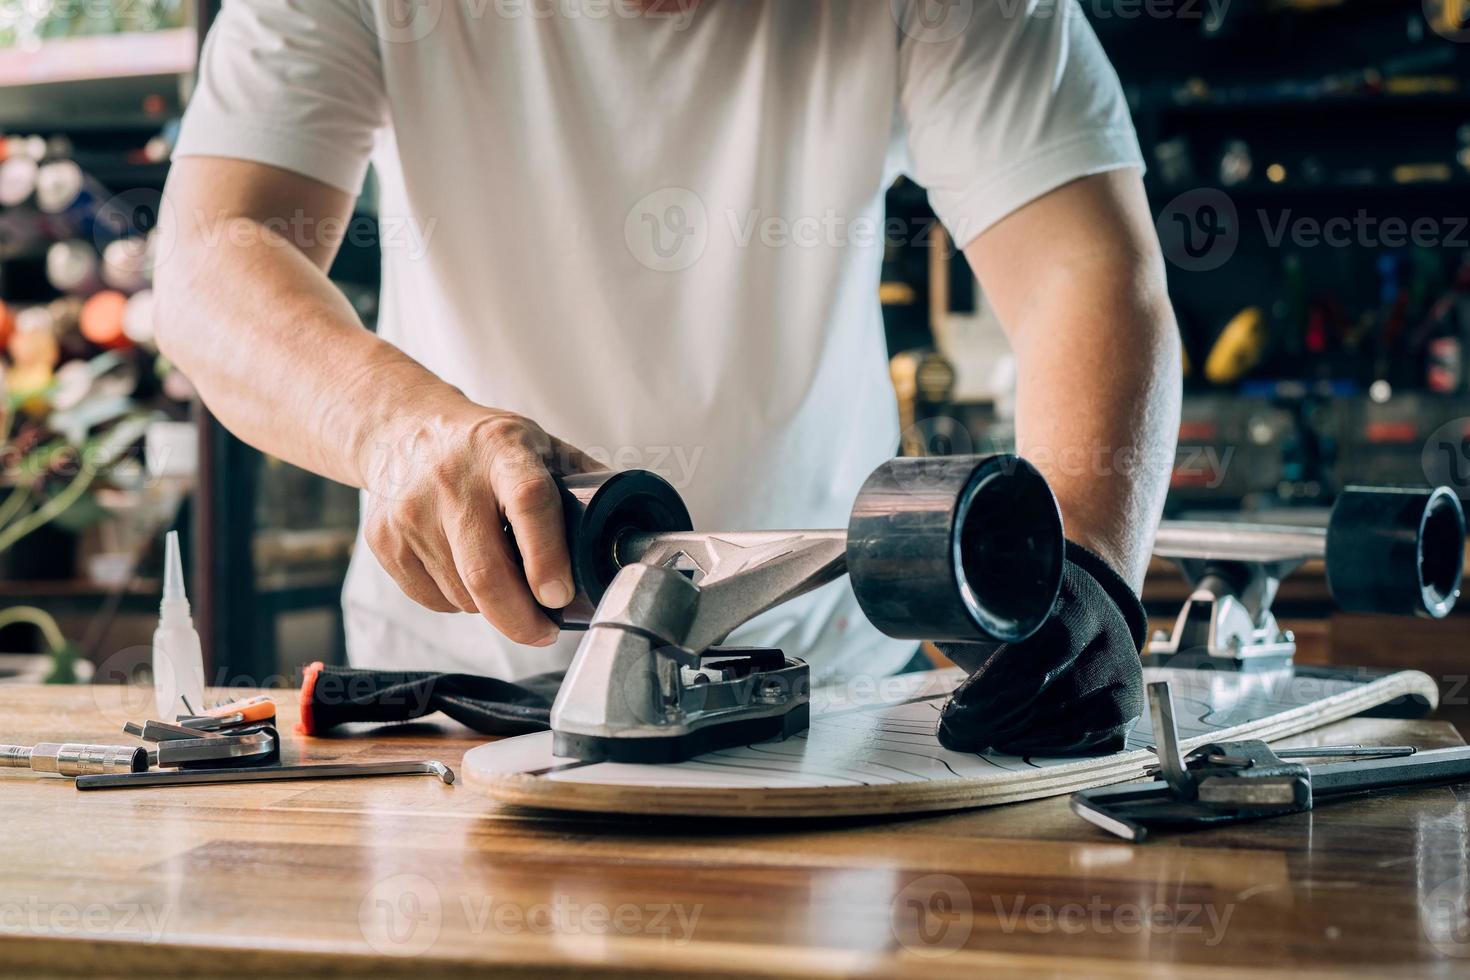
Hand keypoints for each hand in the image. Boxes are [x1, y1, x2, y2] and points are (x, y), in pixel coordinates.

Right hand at [359, 399, 602, 645]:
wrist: (403, 430)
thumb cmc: (486, 446)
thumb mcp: (540, 444)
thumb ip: (586, 481)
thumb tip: (634, 527)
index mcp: (503, 450)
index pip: (528, 502)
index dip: (547, 556)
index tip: (559, 596)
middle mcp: (452, 479)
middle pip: (486, 571)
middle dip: (522, 620)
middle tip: (545, 630)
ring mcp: (411, 511)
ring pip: (463, 595)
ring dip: (493, 608)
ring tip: (506, 585)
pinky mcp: (384, 539)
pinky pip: (433, 600)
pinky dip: (459, 602)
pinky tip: (466, 573)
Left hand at [936, 541, 1145, 755]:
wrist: (1082, 605)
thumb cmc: (1024, 608)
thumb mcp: (996, 593)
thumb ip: (963, 602)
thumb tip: (909, 610)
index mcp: (1071, 591)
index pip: (1041, 646)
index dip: (994, 687)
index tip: (955, 711)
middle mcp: (1107, 628)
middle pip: (1054, 688)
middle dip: (996, 718)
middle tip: (958, 732)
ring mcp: (1123, 666)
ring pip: (1074, 717)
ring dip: (1019, 736)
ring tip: (981, 737)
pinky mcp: (1127, 699)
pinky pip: (1094, 736)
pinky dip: (1050, 745)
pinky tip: (1016, 742)